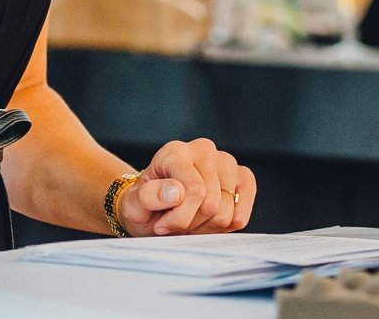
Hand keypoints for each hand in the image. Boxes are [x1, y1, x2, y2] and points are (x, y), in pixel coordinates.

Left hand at [118, 139, 254, 236]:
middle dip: (192, 223)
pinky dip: (223, 228)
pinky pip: (240, 217)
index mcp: (175, 152)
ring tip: (190, 219)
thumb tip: (176, 192)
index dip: (180, 218)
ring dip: (206, 227)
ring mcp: (227, 162)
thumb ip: (149, 197)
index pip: (194, 191)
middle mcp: (204, 150)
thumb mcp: (134, 205)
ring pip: (226, 214)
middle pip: (212, 204)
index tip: (161, 225)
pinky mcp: (244, 178)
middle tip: (176, 222)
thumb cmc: (146, 206)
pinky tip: (207, 220)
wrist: (156, 208)